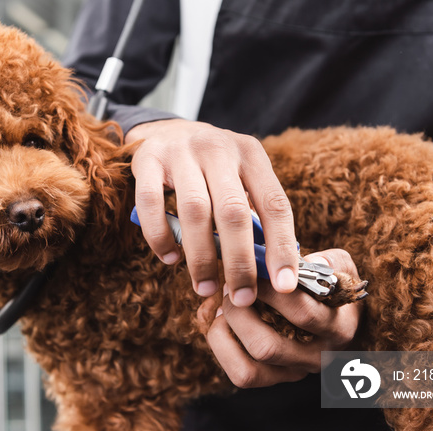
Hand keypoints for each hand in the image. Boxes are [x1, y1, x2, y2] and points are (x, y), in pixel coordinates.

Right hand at [126, 119, 297, 306]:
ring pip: (195, 211)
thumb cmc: (210, 169)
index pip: (275, 204)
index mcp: (251, 154)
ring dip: (200, 257)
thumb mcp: (239, 179)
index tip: (285, 285)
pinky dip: (160, 236)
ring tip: (204, 287)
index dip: (282, 247)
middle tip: (242, 297)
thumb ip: (253, 216)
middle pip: (234, 212)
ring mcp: (181, 152)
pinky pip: (151, 204)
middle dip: (240, 262)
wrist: (165, 131)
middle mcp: (218, 148)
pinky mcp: (147, 160)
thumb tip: (270, 270)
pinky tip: (169, 258)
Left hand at [197, 250, 362, 387]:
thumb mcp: (340, 267)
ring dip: (226, 334)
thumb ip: (327, 261)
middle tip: (229, 289)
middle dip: (239, 314)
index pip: (302, 314)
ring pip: (249, 370)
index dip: (270, 291)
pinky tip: (223, 322)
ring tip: (223, 307)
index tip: (252, 271)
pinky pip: (241, 374)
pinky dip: (223, 347)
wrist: (344, 317)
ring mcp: (295, 372)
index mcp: (337, 328)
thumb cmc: (333, 286)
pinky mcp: (275, 378)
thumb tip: (304, 261)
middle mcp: (317, 357)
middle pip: (267, 347)